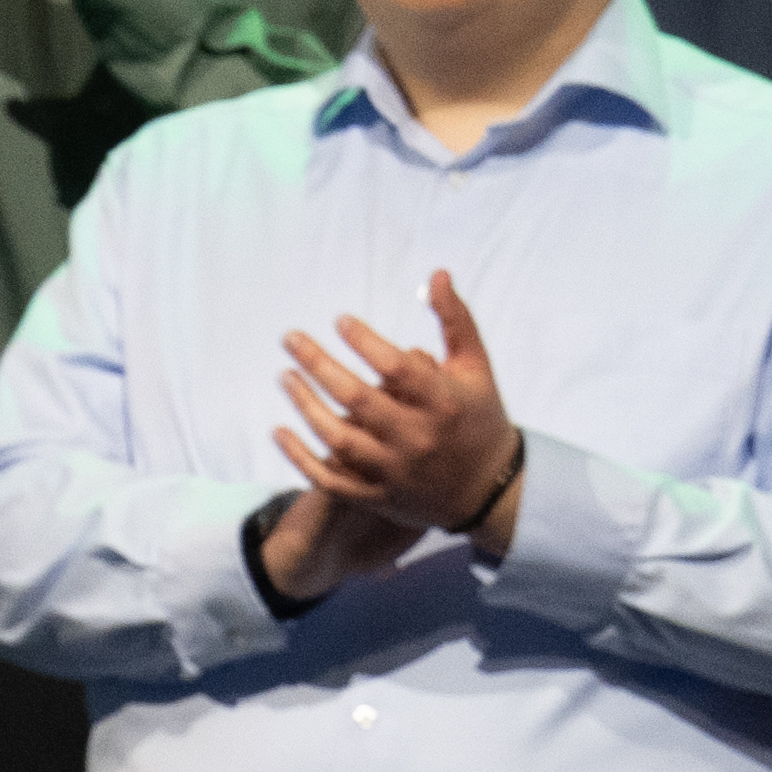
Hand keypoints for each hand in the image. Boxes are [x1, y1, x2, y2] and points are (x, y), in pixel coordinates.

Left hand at [275, 274, 522, 560]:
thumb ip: (455, 320)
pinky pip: (333, 482)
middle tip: (290, 338)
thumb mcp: (475, 367)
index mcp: (444, 403)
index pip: (398, 369)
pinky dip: (302, 459)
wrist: (493, 489)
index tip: (340, 321)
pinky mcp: (381, 498)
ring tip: (285, 376)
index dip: (365, 342)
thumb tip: (434, 274)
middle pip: (358, 400)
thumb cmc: (478, 415)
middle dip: (318, 366)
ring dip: (305, 407)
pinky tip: (278, 431)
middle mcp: (419, 438)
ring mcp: (397, 472)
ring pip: (340, 440)